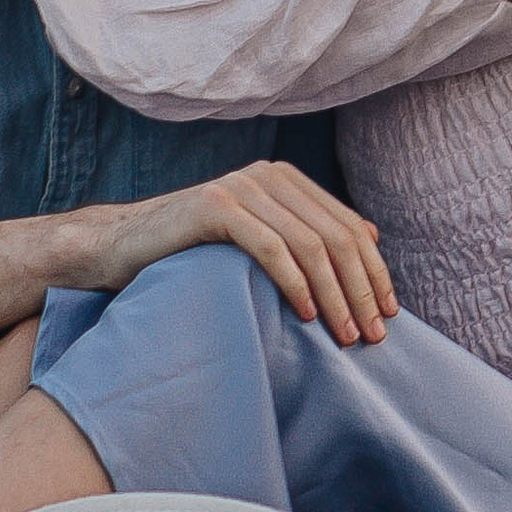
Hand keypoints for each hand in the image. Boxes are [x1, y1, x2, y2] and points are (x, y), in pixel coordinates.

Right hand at [92, 161, 396, 346]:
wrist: (123, 246)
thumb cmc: (195, 252)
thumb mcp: (259, 237)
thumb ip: (307, 232)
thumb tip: (371, 236)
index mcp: (286, 179)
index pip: (349, 226)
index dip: (374, 272)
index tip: (388, 314)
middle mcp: (268, 175)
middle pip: (337, 237)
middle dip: (361, 290)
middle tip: (372, 336)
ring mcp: (241, 187)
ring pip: (310, 244)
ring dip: (335, 295)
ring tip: (345, 336)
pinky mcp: (215, 205)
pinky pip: (271, 246)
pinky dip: (296, 283)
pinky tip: (308, 314)